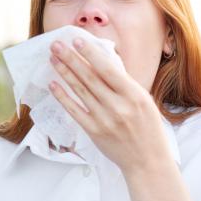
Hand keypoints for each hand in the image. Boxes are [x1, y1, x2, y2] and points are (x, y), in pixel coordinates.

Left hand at [48, 37, 171, 175]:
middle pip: (89, 77)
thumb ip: (123, 83)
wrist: (147, 161)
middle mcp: (119, 106)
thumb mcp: (143, 100)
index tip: (77, 40)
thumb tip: (100, 61)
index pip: (108, 69)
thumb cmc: (147, 127)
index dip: (91, 54)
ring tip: (53, 59)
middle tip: (56, 44)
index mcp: (134, 95)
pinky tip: (53, 84)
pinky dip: (63, 96)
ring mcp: (105, 120)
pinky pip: (74, 110)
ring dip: (64, 73)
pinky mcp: (94, 131)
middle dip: (71, 58)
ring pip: (80, 91)